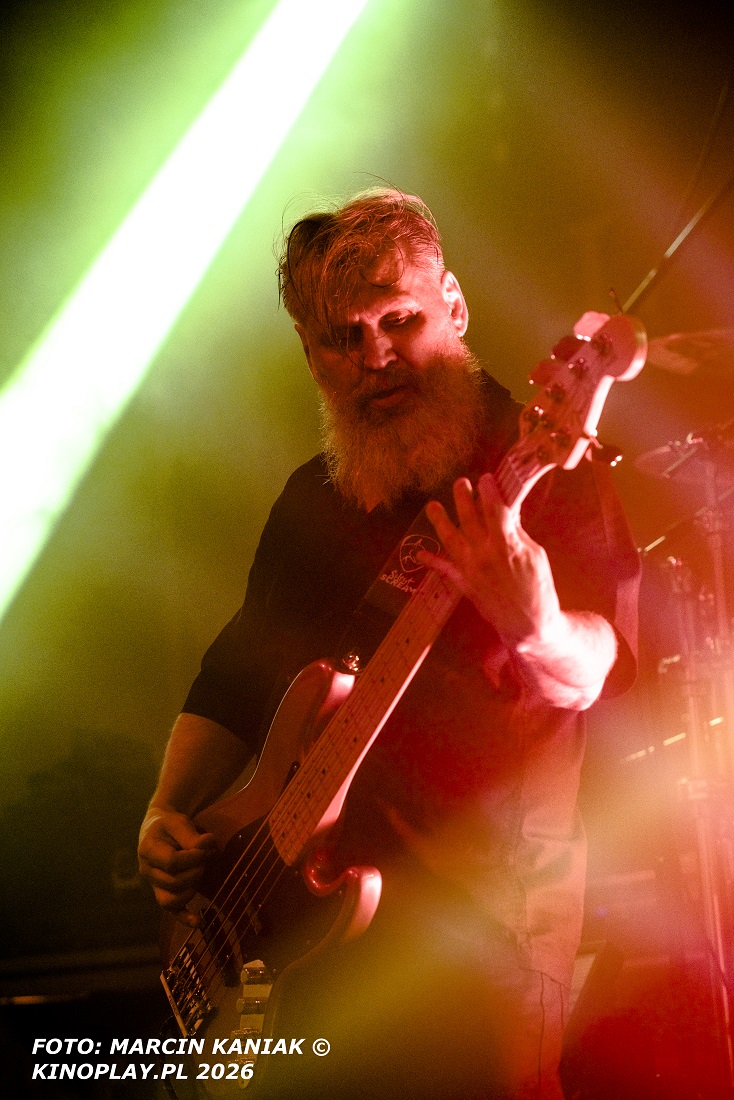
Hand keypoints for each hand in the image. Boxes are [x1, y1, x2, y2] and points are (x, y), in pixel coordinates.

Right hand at [138, 807, 216, 925]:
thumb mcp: (179, 822)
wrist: (159, 829)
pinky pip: (171, 911)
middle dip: (196, 871)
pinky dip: (184, 917)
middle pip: (173, 882)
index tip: (208, 848)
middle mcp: (146, 871)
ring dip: (192, 889)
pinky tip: (198, 922)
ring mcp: (154, 885)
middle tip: (208, 858)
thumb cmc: (169, 825)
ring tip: (201, 872)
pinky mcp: (162, 893)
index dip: (194, 858)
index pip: (172, 862)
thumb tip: (208, 844)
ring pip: (171, 900)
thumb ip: (192, 835)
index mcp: (147, 850)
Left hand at [423, 473, 562, 647]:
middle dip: (463, 497)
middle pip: (469, 518)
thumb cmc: (538, 587)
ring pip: (450, 539)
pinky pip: (443, 569)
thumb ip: (517, 532)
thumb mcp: (535, 554)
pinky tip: (418, 553)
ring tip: (432, 506)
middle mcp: (484, 554)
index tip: (485, 478)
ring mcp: (471, 569)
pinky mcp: (464, 583)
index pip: (495, 510)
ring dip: (439, 520)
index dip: (489, 492)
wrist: (528, 622)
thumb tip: (507, 510)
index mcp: (507, 545)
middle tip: (460, 483)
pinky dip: (430, 561)